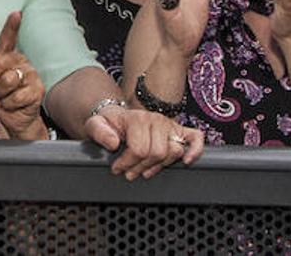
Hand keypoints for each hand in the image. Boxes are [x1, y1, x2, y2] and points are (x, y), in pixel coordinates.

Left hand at [0, 12, 46, 140]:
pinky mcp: (38, 90)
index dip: (11, 27)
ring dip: (1, 95)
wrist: (14, 119)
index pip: (7, 40)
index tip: (15, 13)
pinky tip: (15, 104)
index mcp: (6, 56)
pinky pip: (16, 96)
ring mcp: (31, 75)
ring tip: (6, 97)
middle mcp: (20, 61)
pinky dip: (10, 104)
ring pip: (7, 82)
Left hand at [84, 106, 203, 179]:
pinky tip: (186, 162)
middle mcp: (155, 119)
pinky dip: (195, 150)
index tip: (117, 168)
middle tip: (129, 172)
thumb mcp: (95, 125)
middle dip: (140, 167)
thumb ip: (99, 132)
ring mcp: (169, 124)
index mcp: (136, 118)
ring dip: (159, 166)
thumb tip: (113, 143)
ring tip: (143, 170)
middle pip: (157, 153)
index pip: (139, 149)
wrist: (118, 117)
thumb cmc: (108, 123)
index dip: (127, 163)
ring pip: (174, 151)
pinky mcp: (179, 130)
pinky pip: (195, 138)